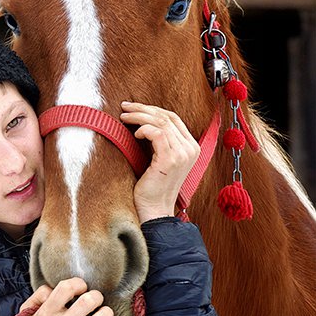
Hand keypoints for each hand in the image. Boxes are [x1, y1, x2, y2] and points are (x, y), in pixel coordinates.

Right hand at [18, 278, 114, 315]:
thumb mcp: (26, 315)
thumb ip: (37, 297)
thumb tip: (53, 287)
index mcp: (46, 313)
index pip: (66, 288)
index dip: (77, 283)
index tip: (80, 288)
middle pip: (88, 301)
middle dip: (96, 296)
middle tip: (95, 299)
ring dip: (106, 313)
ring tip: (102, 313)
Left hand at [120, 101, 200, 222]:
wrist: (154, 209)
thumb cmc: (152, 185)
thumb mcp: (158, 159)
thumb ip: (159, 141)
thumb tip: (142, 121)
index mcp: (191, 146)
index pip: (173, 118)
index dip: (152, 109)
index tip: (133, 107)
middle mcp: (191, 148)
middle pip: (167, 116)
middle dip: (143, 108)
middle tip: (124, 107)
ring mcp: (183, 154)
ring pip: (161, 122)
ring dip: (139, 116)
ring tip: (123, 117)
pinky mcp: (171, 159)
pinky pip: (158, 133)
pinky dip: (144, 129)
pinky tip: (134, 134)